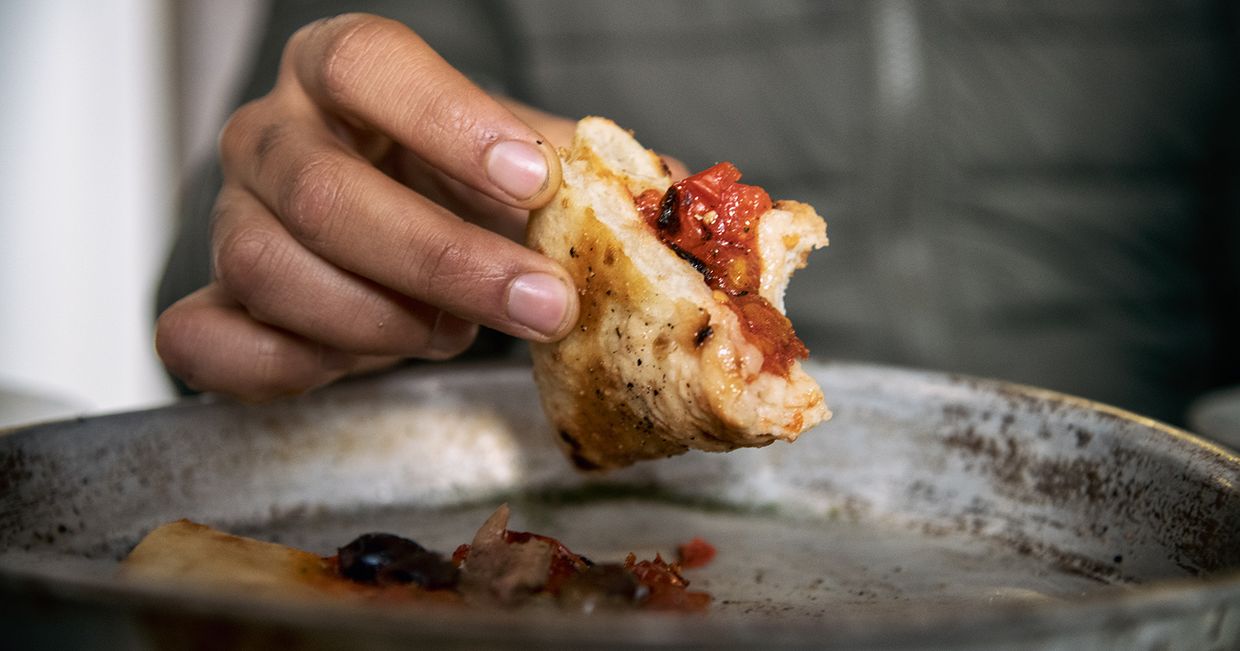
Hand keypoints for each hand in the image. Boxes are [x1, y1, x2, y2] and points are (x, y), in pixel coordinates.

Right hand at [156, 14, 577, 400]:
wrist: (400, 242)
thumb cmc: (459, 190)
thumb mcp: (525, 165)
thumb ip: (585, 175)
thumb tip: (663, 200)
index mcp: (341, 73)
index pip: (368, 64)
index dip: (450, 121)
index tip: (535, 182)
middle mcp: (270, 136)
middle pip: (323, 193)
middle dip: (445, 262)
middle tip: (542, 305)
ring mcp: (228, 219)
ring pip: (267, 271)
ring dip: (382, 321)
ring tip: (452, 330)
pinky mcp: (206, 305)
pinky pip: (203, 344)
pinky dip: (294, 367)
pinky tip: (371, 358)